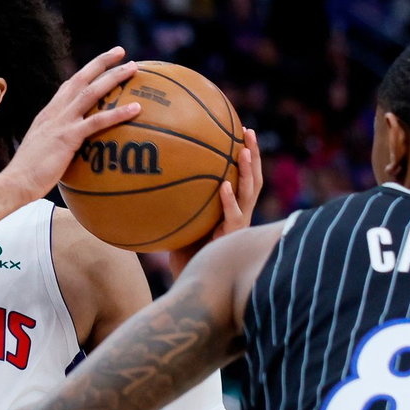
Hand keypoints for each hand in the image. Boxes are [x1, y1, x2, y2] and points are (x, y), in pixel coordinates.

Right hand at [0, 47, 140, 204]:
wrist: (15, 182)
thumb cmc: (29, 174)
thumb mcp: (43, 149)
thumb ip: (58, 141)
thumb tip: (73, 148)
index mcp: (49, 114)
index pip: (69, 85)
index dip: (86, 72)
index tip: (101, 63)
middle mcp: (55, 112)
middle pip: (81, 79)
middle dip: (101, 63)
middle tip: (121, 52)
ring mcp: (61, 123)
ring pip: (91, 93)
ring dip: (113, 78)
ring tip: (134, 69)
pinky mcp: (68, 137)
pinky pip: (97, 122)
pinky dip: (118, 113)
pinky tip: (136, 108)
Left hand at [168, 127, 262, 277]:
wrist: (188, 280)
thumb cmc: (182, 249)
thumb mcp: (182, 216)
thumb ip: (179, 197)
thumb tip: (156, 169)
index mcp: (232, 207)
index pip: (243, 176)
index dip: (246, 155)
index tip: (241, 130)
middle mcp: (240, 214)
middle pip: (253, 179)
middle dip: (254, 154)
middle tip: (248, 130)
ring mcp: (238, 227)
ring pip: (249, 194)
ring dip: (247, 171)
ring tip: (243, 151)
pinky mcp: (231, 239)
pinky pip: (233, 217)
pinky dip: (229, 201)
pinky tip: (224, 186)